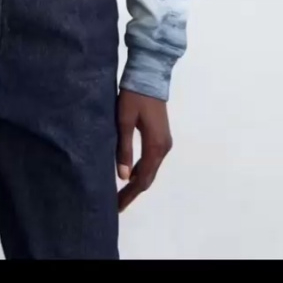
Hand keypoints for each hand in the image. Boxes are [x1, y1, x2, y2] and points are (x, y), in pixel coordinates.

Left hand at [116, 89, 172, 212]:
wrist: (149, 76)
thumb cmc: (134, 97)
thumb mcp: (124, 122)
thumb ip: (124, 149)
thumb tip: (123, 177)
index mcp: (155, 146)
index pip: (142, 179)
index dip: (131, 194)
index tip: (117, 206)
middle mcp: (163, 148)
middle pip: (148, 177)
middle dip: (133, 191)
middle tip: (117, 204)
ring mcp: (164, 142)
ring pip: (151, 168)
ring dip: (138, 181)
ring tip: (122, 192)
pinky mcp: (161, 136)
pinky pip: (152, 159)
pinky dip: (141, 170)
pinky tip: (130, 173)